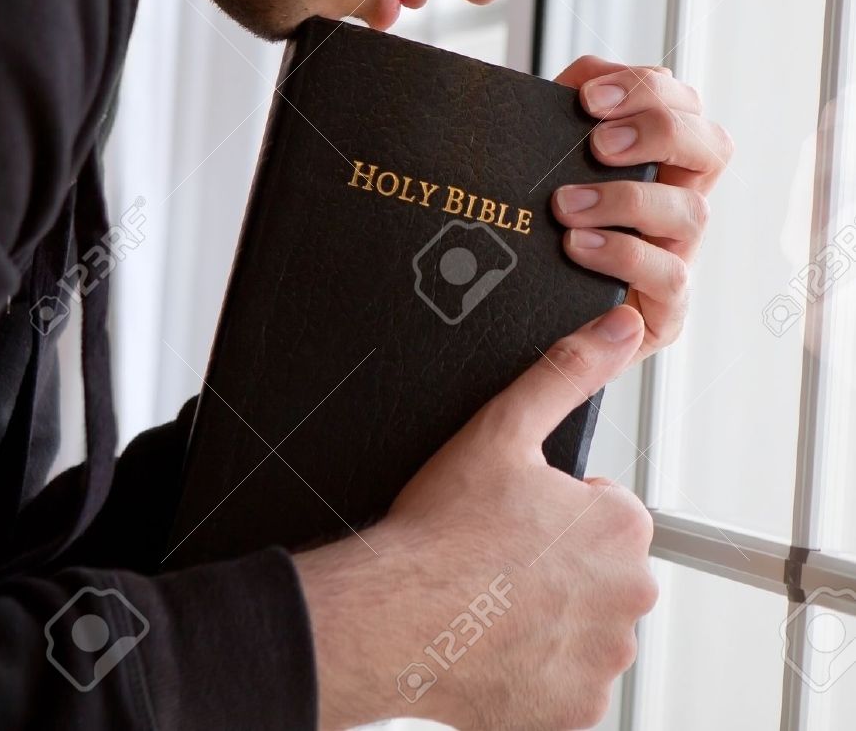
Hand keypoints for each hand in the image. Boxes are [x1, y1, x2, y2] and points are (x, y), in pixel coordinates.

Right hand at [294, 305, 656, 730]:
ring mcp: (603, 659)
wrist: (394, 616)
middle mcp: (629, 596)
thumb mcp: (504, 428)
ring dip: (553, 614)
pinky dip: (540, 666)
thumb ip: (568, 371)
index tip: (516, 517)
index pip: (608, 511)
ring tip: (495, 597)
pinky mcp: (575, 710)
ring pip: (587, 625)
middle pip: (602, 570)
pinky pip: (568, 680)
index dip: (558, 508)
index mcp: (622, 527)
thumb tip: (620, 329)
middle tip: (501, 556)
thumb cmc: (442, 531)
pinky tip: (499, 642)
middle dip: (562, 562)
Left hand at [550, 54, 733, 365]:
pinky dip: (624, 255)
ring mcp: (677, 253)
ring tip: (565, 205)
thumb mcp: (549, 161)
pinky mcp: (665, 307)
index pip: (684, 103)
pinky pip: (672, 277)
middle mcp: (678, 200)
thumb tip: (585, 80)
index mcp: (659, 159)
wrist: (517, 310)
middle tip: (597, 143)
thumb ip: (567, 110)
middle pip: (713, 146)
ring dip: (627, 199)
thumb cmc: (538, 227)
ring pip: (693, 212)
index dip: (646, 89)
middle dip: (659, 131)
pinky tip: (577, 245)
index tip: (588, 98)